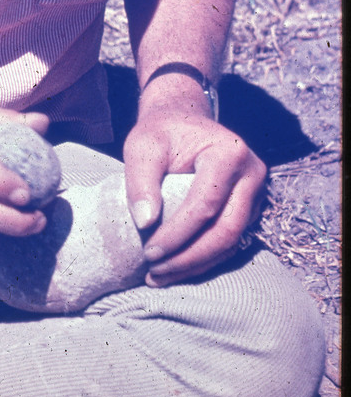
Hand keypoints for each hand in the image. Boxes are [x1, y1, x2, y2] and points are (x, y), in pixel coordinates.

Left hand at [123, 109, 266, 285]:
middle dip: (189, 258)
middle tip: (154, 273)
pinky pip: (231, 241)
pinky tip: (175, 268)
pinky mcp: (250, 207)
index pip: (205, 205)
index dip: (177, 235)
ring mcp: (256, 193)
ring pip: (232, 241)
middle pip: (226, 230)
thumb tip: (145, 223)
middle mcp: (253, 174)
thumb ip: (139, 180)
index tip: (148, 252)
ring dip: (196, 265)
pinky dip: (204, 259)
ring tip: (158, 276)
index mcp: (230, 154)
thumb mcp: (142, 146)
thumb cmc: (161, 132)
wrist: (184, 120)